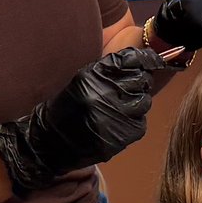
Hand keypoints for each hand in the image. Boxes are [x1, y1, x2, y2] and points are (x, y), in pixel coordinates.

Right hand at [0, 47, 179, 195]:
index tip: (153, 60)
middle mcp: (106, 92)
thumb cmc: (65, 109)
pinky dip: (133, 123)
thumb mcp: (82, 80)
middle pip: (141, 80)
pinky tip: (118, 124)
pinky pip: (140, 123)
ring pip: (144, 102)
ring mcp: (115, 115)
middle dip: (139, 83)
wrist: (49, 143)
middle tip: (128, 91)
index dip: (145, 59)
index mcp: (94, 75)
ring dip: (136, 104)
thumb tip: (140, 62)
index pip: (131, 59)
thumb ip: (108, 71)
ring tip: (120, 109)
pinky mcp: (122, 136)